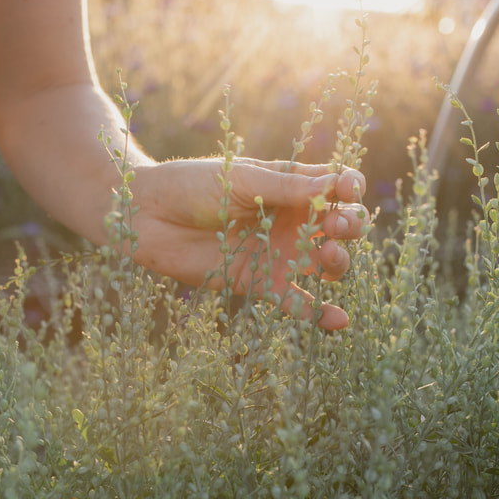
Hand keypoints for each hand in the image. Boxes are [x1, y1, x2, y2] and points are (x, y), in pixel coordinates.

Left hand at [129, 158, 368, 329]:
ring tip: (330, 255)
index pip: (336, 187)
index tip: (346, 191)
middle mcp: (290, 220)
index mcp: (290, 185)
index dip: (349, 189)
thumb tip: (337, 186)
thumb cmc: (192, 185)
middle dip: (350, 225)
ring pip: (326, 263)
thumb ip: (288, 187)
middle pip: (340, 226)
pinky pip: (296, 302)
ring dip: (339, 261)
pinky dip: (319, 312)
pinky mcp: (260, 283)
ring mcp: (278, 253)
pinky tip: (339, 320)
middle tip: (336, 225)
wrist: (148, 217)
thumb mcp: (243, 179)